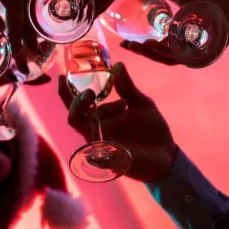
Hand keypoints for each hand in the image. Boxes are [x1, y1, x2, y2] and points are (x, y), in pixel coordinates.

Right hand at [58, 62, 176, 182]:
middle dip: (77, 104)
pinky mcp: (111, 163)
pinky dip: (106, 148)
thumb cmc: (151, 127)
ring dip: (98, 117)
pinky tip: (120, 141)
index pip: (77, 104)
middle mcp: (96, 131)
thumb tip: (117, 65)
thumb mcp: (141, 103)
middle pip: (75, 118)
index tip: (62, 76)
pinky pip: (101, 156)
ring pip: (87, 133)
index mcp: (100, 116)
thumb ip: (127, 87)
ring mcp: (102, 148)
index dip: (66, 92)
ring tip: (121, 105)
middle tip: (90, 92)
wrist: (167, 153)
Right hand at [119, 0, 228, 64]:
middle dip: (143, 52)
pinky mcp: (207, 52)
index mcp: (182, 36)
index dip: (141, 47)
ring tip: (141, 44)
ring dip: (154, 53)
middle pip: (161, 56)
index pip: (158, 47)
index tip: (124, 42)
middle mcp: (189, 46)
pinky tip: (158, 43)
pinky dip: (171, 52)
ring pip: (171, 59)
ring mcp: (198, 50)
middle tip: (128, 46)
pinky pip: (186, 57)